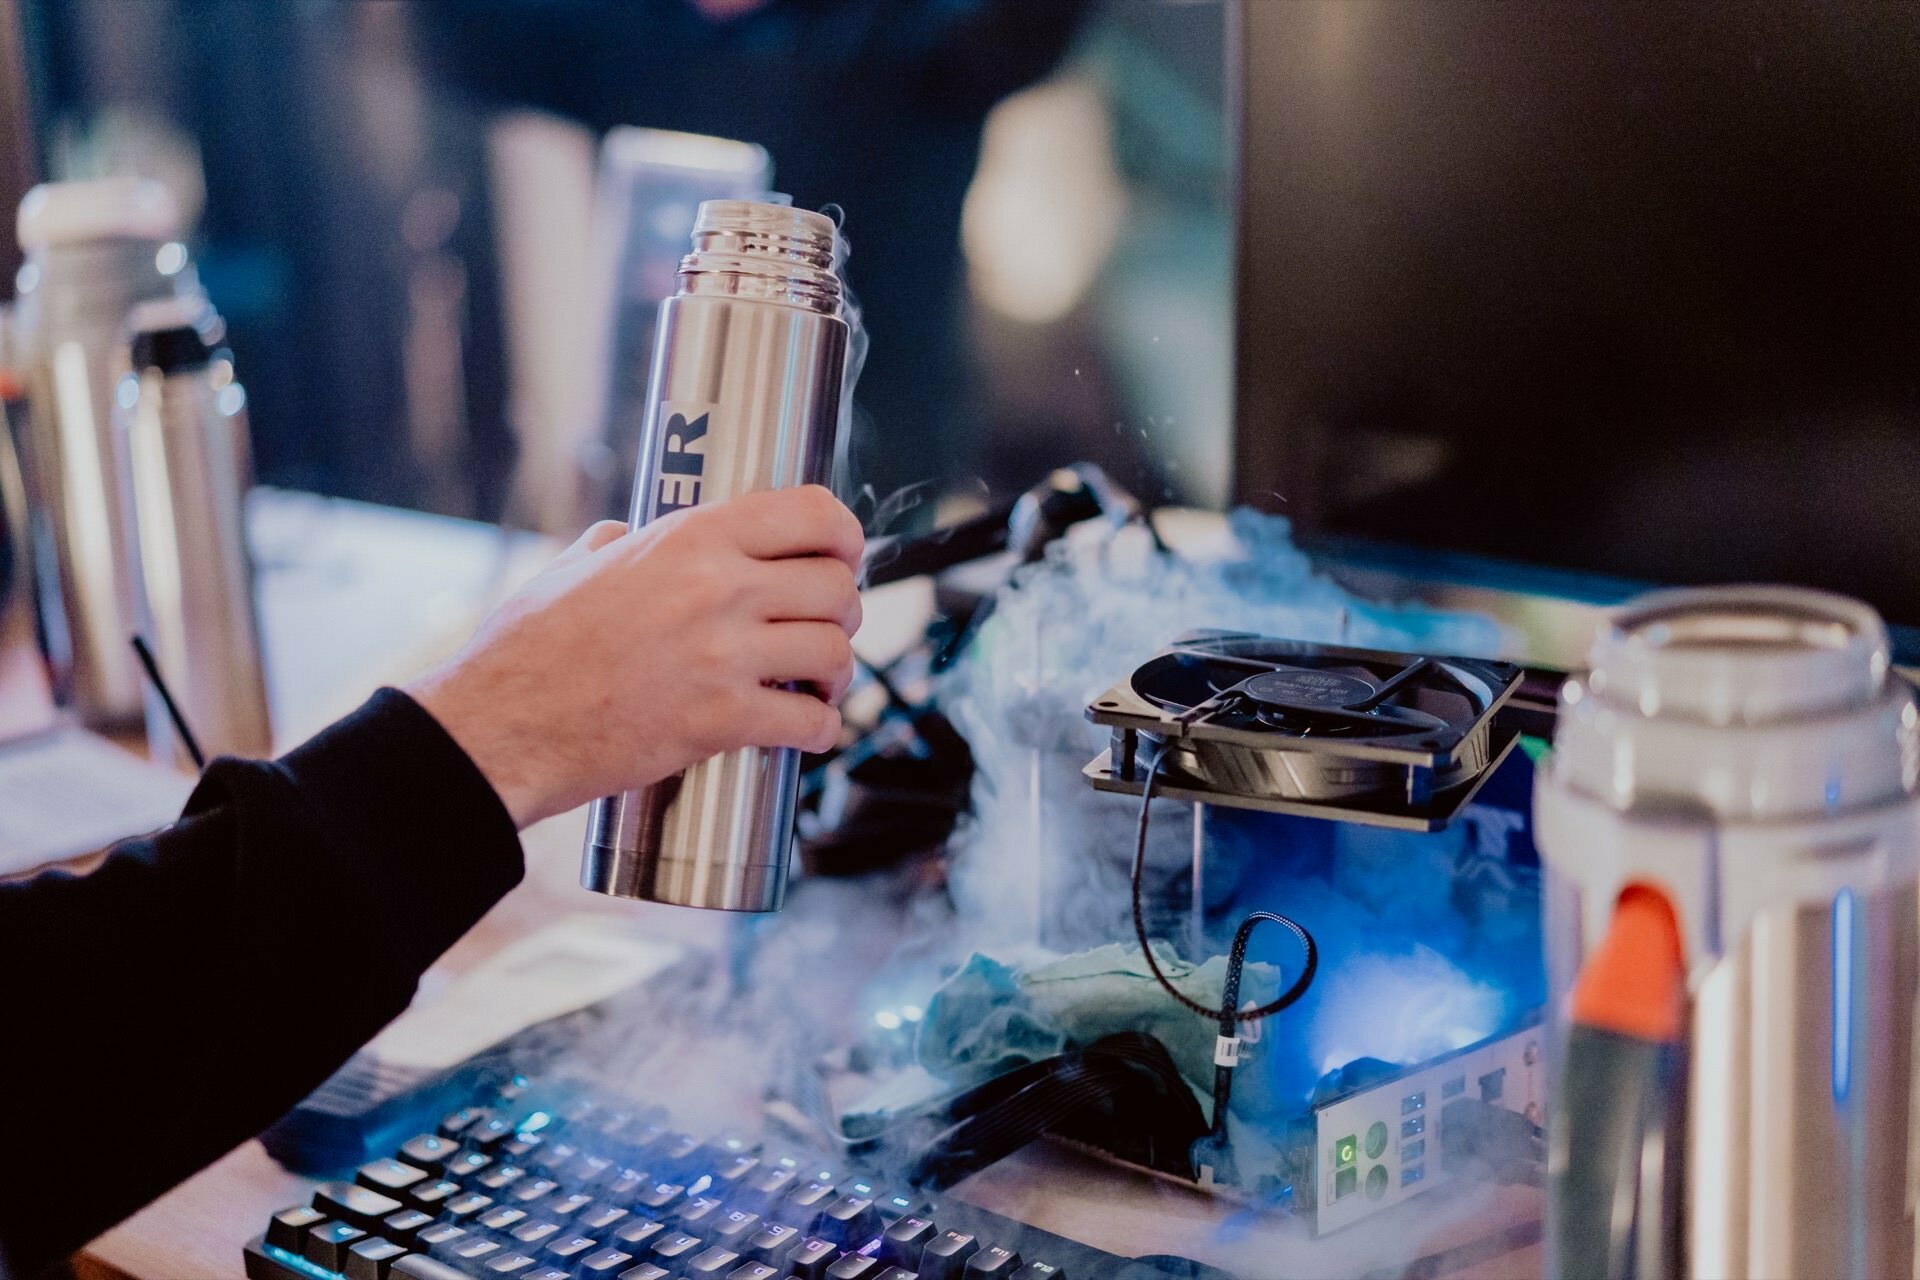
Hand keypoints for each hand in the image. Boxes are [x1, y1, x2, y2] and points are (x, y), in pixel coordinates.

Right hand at [407, 486, 863, 827]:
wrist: (500, 723)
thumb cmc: (527, 647)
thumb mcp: (573, 567)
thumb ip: (612, 544)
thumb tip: (623, 535)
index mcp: (690, 537)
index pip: (812, 513)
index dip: (844, 537)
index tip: (844, 556)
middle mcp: (718, 586)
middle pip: (837, 586)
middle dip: (844, 612)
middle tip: (827, 630)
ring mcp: (723, 653)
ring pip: (834, 652)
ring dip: (837, 674)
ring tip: (818, 685)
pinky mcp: (721, 719)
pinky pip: (810, 723)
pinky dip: (821, 731)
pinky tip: (809, 732)